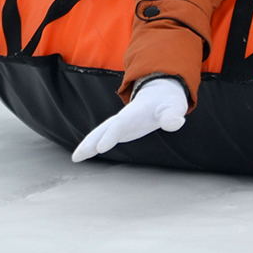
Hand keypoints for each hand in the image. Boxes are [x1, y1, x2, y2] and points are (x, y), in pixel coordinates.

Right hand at [71, 77, 188, 162]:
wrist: (160, 93)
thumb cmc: (167, 103)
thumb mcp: (173, 107)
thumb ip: (172, 115)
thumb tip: (176, 122)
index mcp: (135, 113)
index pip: (120, 125)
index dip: (111, 135)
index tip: (101, 148)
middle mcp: (123, 118)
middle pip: (104, 129)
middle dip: (91, 141)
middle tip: (80, 155)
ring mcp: (119, 123)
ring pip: (100, 133)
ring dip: (88, 144)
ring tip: (76, 158)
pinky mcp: (119, 129)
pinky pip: (102, 137)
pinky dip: (91, 145)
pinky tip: (82, 155)